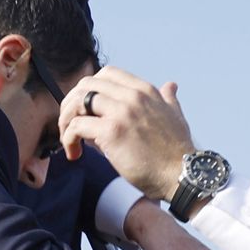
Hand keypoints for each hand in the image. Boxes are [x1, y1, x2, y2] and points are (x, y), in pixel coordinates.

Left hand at [58, 67, 195, 200]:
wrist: (183, 175)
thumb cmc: (177, 152)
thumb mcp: (175, 116)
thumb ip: (168, 99)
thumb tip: (171, 85)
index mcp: (145, 90)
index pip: (107, 74)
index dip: (91, 90)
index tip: (86, 110)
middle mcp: (132, 96)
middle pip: (87, 84)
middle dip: (72, 103)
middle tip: (71, 124)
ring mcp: (121, 112)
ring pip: (78, 101)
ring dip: (66, 119)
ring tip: (69, 140)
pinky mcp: (111, 132)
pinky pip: (76, 126)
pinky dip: (68, 139)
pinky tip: (73, 153)